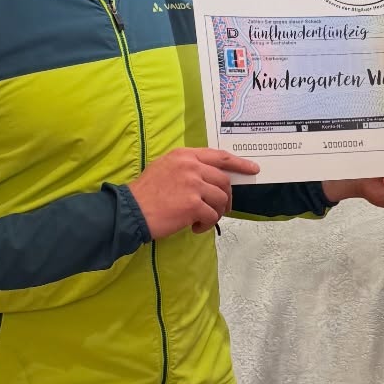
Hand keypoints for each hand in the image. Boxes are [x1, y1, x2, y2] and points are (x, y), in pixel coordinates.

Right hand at [129, 146, 260, 236]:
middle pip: (224, 181)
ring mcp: (193, 184)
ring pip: (221, 199)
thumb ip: (188, 168)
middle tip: (221, 210)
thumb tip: (210, 178)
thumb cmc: (146, 192)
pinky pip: (212, 216)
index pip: (220, 157)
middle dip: (226, 198)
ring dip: (215, 213)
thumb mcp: (165, 167)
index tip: (253, 169)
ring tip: (201, 220)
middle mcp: (191, 166)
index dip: (240, 163)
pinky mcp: (193, 204)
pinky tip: (194, 227)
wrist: (130, 210)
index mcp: (185, 155)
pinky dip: (206, 224)